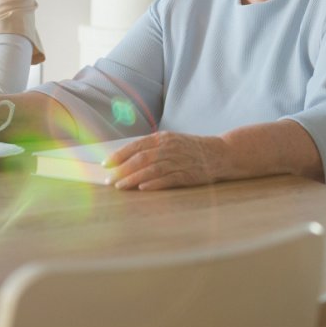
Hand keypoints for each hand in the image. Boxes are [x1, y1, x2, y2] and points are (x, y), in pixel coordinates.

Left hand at [107, 132, 231, 190]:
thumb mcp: (171, 141)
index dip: (119, 155)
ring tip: (120, 186)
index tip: (106, 164)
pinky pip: (168, 179)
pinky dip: (154, 183)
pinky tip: (143, 188)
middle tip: (109, 180)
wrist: (219, 153)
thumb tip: (126, 159)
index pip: (136, 146)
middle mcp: (169, 148)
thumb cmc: (191, 149)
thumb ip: (152, 148)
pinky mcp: (187, 175)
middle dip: (122, 169)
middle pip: (141, 158)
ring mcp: (179, 161)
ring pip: (151, 169)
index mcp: (163, 138)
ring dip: (133, 178)